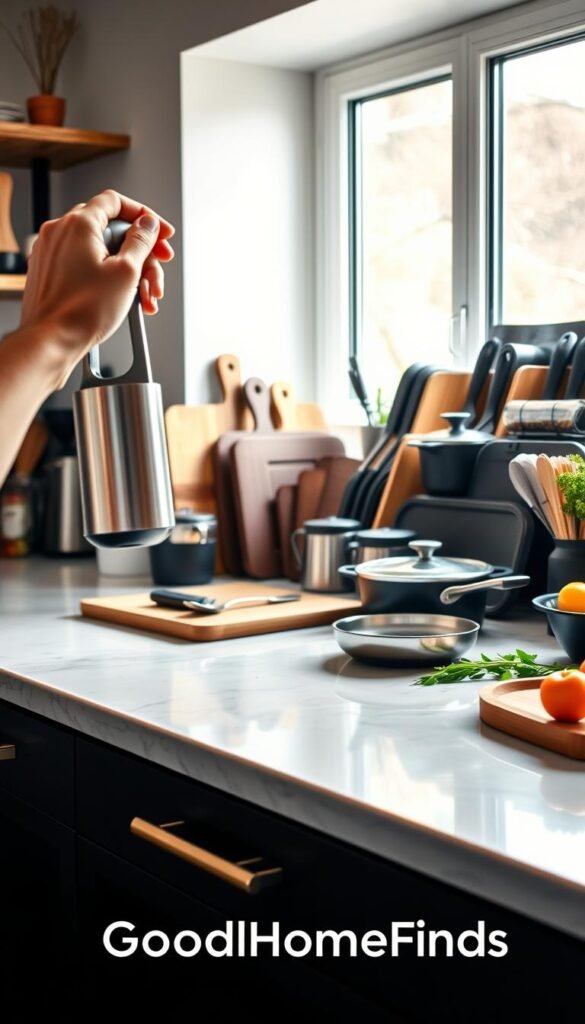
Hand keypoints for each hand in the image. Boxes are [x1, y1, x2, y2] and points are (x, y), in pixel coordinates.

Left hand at [20, 189, 174, 386]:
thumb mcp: (126, 272)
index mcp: (78, 224)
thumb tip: (148, 224)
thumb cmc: (82, 312)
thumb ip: (141, 241)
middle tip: (159, 266)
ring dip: (130, 271)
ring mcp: (53, 252)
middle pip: (112, 229)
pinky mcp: (51, 272)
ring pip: (101, 251)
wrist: (52, 341)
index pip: (116, 201)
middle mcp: (61, 232)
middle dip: (141, 251)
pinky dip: (108, 277)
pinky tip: (126, 299)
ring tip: (146, 296)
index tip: (160, 232)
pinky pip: (86, 265)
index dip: (144, 215)